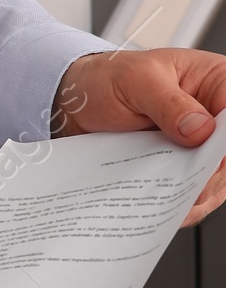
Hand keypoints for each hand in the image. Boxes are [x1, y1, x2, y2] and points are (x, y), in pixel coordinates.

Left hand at [55, 49, 225, 222]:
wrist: (76, 102)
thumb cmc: (108, 79)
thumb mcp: (136, 81)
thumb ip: (168, 103)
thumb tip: (200, 129)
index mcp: (216, 83)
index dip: (224, 146)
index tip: (208, 163)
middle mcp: (214, 116)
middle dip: (209, 177)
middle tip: (184, 190)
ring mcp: (199, 145)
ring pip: (216, 181)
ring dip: (193, 196)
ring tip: (166, 202)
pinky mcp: (181, 167)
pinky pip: (192, 193)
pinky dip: (179, 206)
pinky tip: (162, 209)